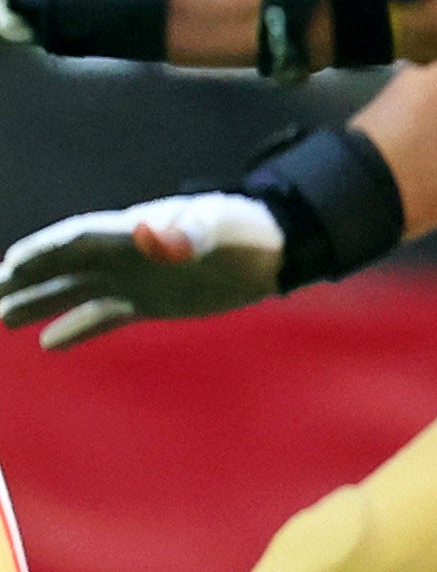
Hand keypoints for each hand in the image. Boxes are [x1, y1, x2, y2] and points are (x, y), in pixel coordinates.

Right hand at [0, 193, 283, 348]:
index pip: (78, 239)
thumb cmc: (246, 230)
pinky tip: (50, 342)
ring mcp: (137, 278)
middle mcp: (127, 254)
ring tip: (3, 316)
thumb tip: (150, 233)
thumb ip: (185, 233)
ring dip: (41, 302)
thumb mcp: (218, 228)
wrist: (275, 250)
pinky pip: (105, 315)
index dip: (43, 251)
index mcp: (136, 231)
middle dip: (28, 278)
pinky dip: (78, 327)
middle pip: (65, 266)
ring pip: (77, 291)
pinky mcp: (152, 302)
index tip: (11, 265)